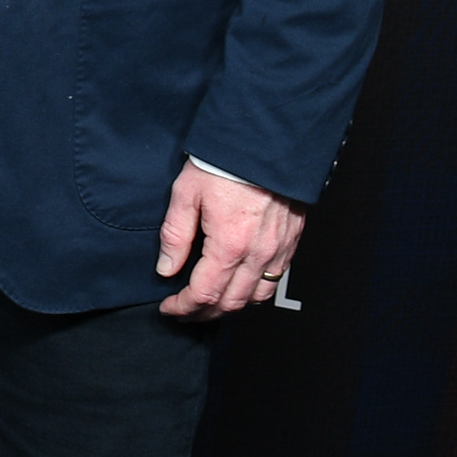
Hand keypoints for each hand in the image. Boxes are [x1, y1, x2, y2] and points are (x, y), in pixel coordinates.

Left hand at [154, 164, 304, 317]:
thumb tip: (166, 267)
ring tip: (209, 304)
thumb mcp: (186, 193)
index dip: (183, 307)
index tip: (169, 308)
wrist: (266, 142)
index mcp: (230, 244)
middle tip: (184, 311)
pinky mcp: (290, 242)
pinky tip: (238, 286)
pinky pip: (274, 281)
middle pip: (230, 303)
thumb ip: (175, 235)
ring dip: (230, 307)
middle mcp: (258, 253)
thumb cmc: (227, 162)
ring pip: (256, 298)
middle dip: (203, 314)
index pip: (204, 294)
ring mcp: (278, 250)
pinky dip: (254, 292)